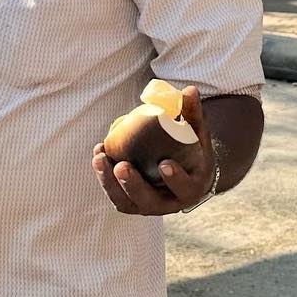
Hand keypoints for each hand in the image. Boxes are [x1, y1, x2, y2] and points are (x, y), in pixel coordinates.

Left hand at [93, 86, 216, 216]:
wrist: (187, 172)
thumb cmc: (193, 150)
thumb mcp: (197, 133)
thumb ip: (193, 114)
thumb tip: (189, 89)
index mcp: (191, 188)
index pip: (184, 187)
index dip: (175, 179)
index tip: (164, 163)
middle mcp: (169, 204)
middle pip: (149, 201)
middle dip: (133, 185)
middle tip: (121, 165)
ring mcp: (149, 206)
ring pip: (126, 202)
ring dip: (110, 183)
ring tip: (99, 158)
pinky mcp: (132, 203)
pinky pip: (116, 195)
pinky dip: (105, 179)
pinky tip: (99, 156)